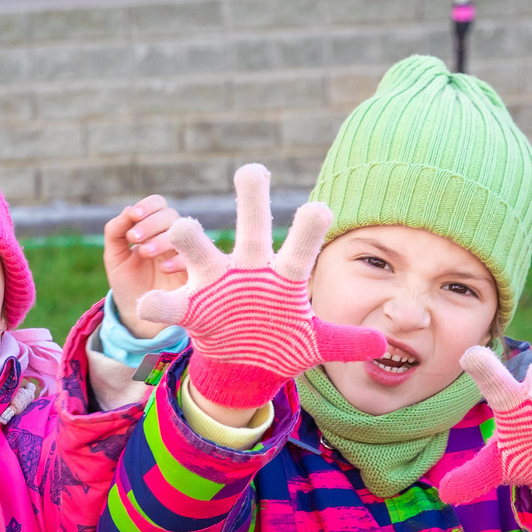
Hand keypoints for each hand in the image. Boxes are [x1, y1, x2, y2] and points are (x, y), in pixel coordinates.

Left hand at [102, 195, 190, 337]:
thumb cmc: (128, 282)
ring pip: (184, 234)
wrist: (138, 315)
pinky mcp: (195, 272)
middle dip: (151, 223)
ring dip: (163, 239)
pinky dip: (180, 260)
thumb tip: (127, 211)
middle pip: (170, 215)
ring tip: (144, 252)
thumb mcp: (115, 257)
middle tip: (134, 237)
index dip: (148, 206)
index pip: (158, 205)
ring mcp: (186, 253)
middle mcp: (173, 236)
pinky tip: (164, 268)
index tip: (133, 216)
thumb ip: (115, 232)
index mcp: (154, 228)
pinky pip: (197, 259)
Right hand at [135, 164, 385, 409]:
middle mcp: (248, 267)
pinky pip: (169, 305)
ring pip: (199, 250)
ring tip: (184, 227)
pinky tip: (148, 306)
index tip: (320, 208)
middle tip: (252, 170)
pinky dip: (157, 305)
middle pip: (251, 226)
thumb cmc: (281, 340)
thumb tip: (382, 342)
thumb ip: (346, 340)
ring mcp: (215, 283)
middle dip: (251, 199)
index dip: (309, 229)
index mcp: (283, 274)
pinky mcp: (191, 306)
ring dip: (190, 239)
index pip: (300, 246)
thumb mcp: (315, 343)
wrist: (244, 361)